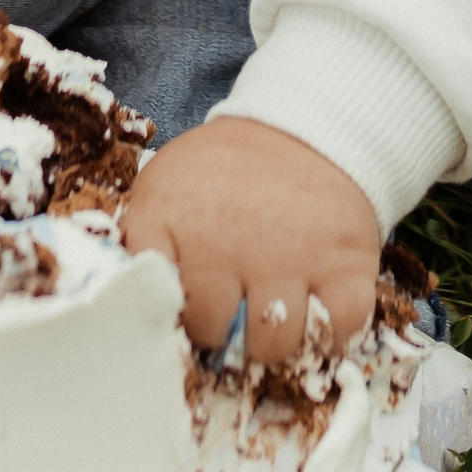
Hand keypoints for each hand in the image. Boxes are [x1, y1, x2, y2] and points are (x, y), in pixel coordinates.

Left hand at [122, 119, 382, 359]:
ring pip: (276, 344)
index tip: (178, 311)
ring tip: (269, 316)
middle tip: (230, 311)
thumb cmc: (223, 173)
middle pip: (216, 333)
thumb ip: (142, 244)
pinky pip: (338, 331)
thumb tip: (124, 311)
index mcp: (171, 219)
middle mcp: (229, 240)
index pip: (150, 301)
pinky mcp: (347, 261)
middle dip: (221, 332)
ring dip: (271, 341)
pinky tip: (315, 314)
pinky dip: (329, 335)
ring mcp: (293, 253)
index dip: (165, 318)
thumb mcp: (164, 189)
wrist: (305, 127)